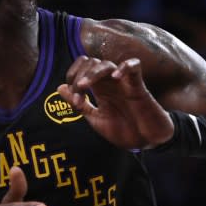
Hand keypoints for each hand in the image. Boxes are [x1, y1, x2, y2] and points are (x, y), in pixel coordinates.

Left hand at [57, 56, 173, 149]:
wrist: (145, 142)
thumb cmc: (123, 130)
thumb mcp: (95, 118)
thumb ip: (79, 104)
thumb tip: (60, 87)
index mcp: (99, 88)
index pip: (82, 68)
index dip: (72, 78)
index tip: (74, 100)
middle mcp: (110, 82)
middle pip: (91, 63)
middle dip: (79, 76)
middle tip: (78, 95)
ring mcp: (124, 83)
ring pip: (107, 64)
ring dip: (92, 74)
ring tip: (84, 86)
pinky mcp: (139, 87)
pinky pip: (134, 66)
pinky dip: (125, 67)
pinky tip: (115, 76)